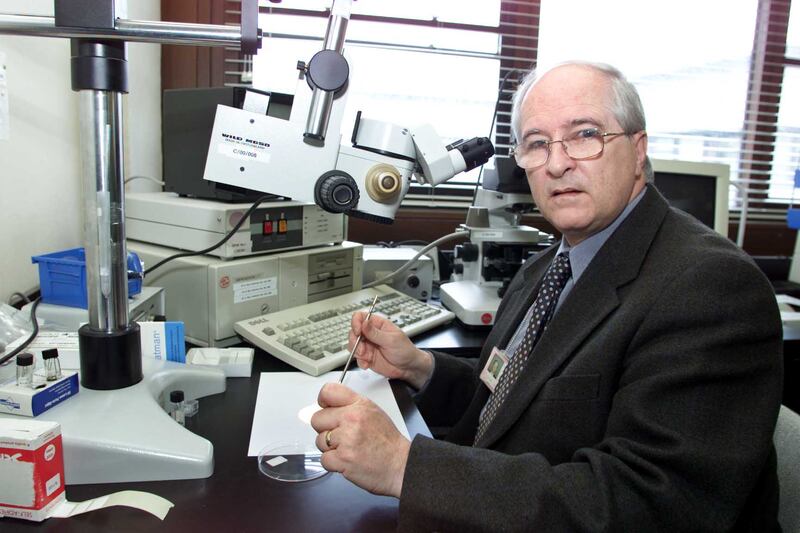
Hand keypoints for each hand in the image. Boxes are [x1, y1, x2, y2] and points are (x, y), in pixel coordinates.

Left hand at [311, 383, 410, 497]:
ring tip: (348, 449)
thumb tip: (327, 407)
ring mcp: (346, 439)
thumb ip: (351, 406)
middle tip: (342, 436)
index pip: (328, 392)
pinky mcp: (342, 459)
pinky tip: (347, 460)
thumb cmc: (387, 442)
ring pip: (319, 440)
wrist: (399, 465)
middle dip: (326, 429)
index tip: (327, 409)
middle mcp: (351, 418)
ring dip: (330, 448)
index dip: (323, 402)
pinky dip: (333, 463)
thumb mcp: (373, 412)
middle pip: (317, 419)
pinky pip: (323, 459)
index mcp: (359, 405)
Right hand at [350, 312, 432, 388]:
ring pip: (353, 345)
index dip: (356, 323)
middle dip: (355, 341)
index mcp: (378, 325)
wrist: (408, 367)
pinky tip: (367, 364)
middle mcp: (371, 334)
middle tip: (362, 349)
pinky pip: (357, 358)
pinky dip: (360, 362)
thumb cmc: (405, 350)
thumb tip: (364, 323)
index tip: (358, 331)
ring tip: (366, 357)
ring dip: (356, 352)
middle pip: (354, 331)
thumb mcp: (392, 340)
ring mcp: (368, 345)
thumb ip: (376, 333)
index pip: (361, 317)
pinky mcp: (367, 357)